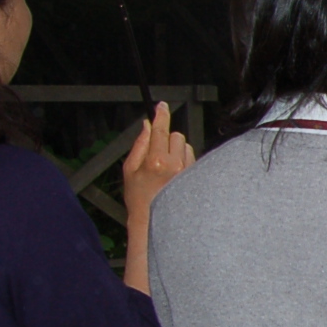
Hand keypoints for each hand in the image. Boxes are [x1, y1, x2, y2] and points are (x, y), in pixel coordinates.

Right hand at [122, 103, 192, 218]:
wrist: (155, 220)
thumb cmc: (138, 197)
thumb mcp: (129, 170)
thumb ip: (139, 145)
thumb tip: (148, 125)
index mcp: (156, 162)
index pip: (161, 131)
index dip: (162, 115)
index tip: (162, 106)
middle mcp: (176, 165)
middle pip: (176, 136)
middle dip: (166, 139)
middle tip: (156, 153)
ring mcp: (189, 172)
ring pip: (186, 146)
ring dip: (177, 150)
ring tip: (166, 168)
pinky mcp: (197, 177)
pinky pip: (192, 158)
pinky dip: (184, 160)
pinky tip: (175, 175)